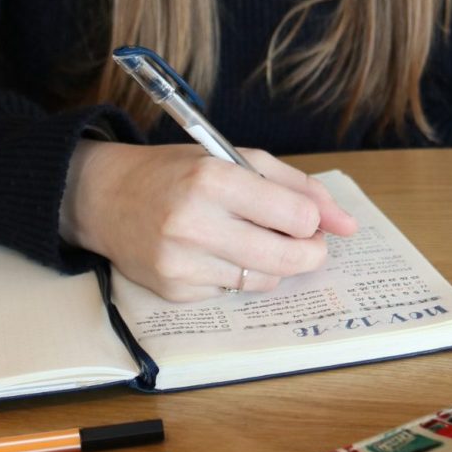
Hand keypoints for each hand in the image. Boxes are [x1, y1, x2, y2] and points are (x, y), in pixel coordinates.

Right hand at [59, 141, 356, 301]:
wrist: (105, 197)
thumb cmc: (176, 172)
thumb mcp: (234, 159)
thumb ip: (295, 187)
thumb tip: (346, 225)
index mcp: (214, 177)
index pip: (296, 216)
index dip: (311, 221)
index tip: (305, 219)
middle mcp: (195, 221)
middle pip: (287, 258)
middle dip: (307, 253)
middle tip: (302, 243)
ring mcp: (182, 261)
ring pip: (263, 281)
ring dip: (270, 265)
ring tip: (250, 241)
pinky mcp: (174, 290)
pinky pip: (231, 292)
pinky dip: (234, 276)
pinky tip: (213, 254)